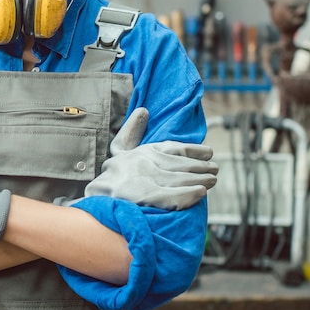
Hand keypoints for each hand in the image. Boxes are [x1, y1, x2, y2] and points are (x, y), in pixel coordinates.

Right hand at [85, 108, 218, 209]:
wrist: (94, 199)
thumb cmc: (110, 176)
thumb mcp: (119, 149)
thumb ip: (132, 131)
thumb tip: (143, 110)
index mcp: (142, 151)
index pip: (174, 147)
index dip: (194, 149)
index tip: (209, 152)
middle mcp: (146, 162)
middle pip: (181, 164)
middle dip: (201, 167)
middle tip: (215, 170)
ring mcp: (146, 179)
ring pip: (181, 179)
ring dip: (200, 180)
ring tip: (212, 181)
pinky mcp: (146, 197)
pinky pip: (173, 195)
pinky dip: (189, 194)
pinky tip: (200, 194)